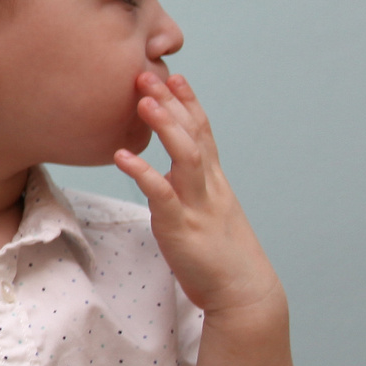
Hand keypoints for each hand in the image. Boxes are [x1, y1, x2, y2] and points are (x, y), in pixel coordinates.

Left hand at [113, 71, 283, 318]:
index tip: (175, 75)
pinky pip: (163, 195)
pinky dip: (143, 173)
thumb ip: (191, 190)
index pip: (204, 132)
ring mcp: (198, 205)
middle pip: (194, 134)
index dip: (189, 103)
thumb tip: (167, 176)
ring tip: (142, 101)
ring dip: (165, 127)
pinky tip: (123, 156)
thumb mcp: (207, 213)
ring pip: (186, 156)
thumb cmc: (220, 254)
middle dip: (172, 102)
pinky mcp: (183, 228)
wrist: (243, 292)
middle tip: (147, 73)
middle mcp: (209, 186)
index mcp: (214, 182)